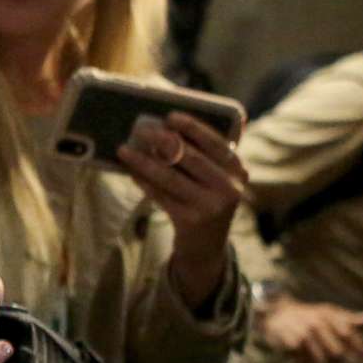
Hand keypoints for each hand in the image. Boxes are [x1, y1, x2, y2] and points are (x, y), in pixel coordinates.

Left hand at [116, 112, 248, 308]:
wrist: (207, 246)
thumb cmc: (207, 200)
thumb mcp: (216, 178)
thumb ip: (203, 156)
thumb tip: (165, 127)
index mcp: (237, 170)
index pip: (216, 143)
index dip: (193, 128)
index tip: (171, 116)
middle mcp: (229, 188)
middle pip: (190, 158)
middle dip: (162, 141)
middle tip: (141, 130)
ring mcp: (210, 206)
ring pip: (170, 177)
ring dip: (144, 161)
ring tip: (124, 150)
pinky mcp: (191, 220)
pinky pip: (161, 196)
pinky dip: (144, 182)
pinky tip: (131, 171)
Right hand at [261, 297, 362, 362]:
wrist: (278, 315)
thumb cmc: (310, 316)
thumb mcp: (329, 313)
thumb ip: (350, 319)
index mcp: (329, 315)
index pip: (349, 334)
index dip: (360, 348)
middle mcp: (317, 324)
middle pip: (336, 352)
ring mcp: (303, 335)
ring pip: (320, 362)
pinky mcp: (291, 346)